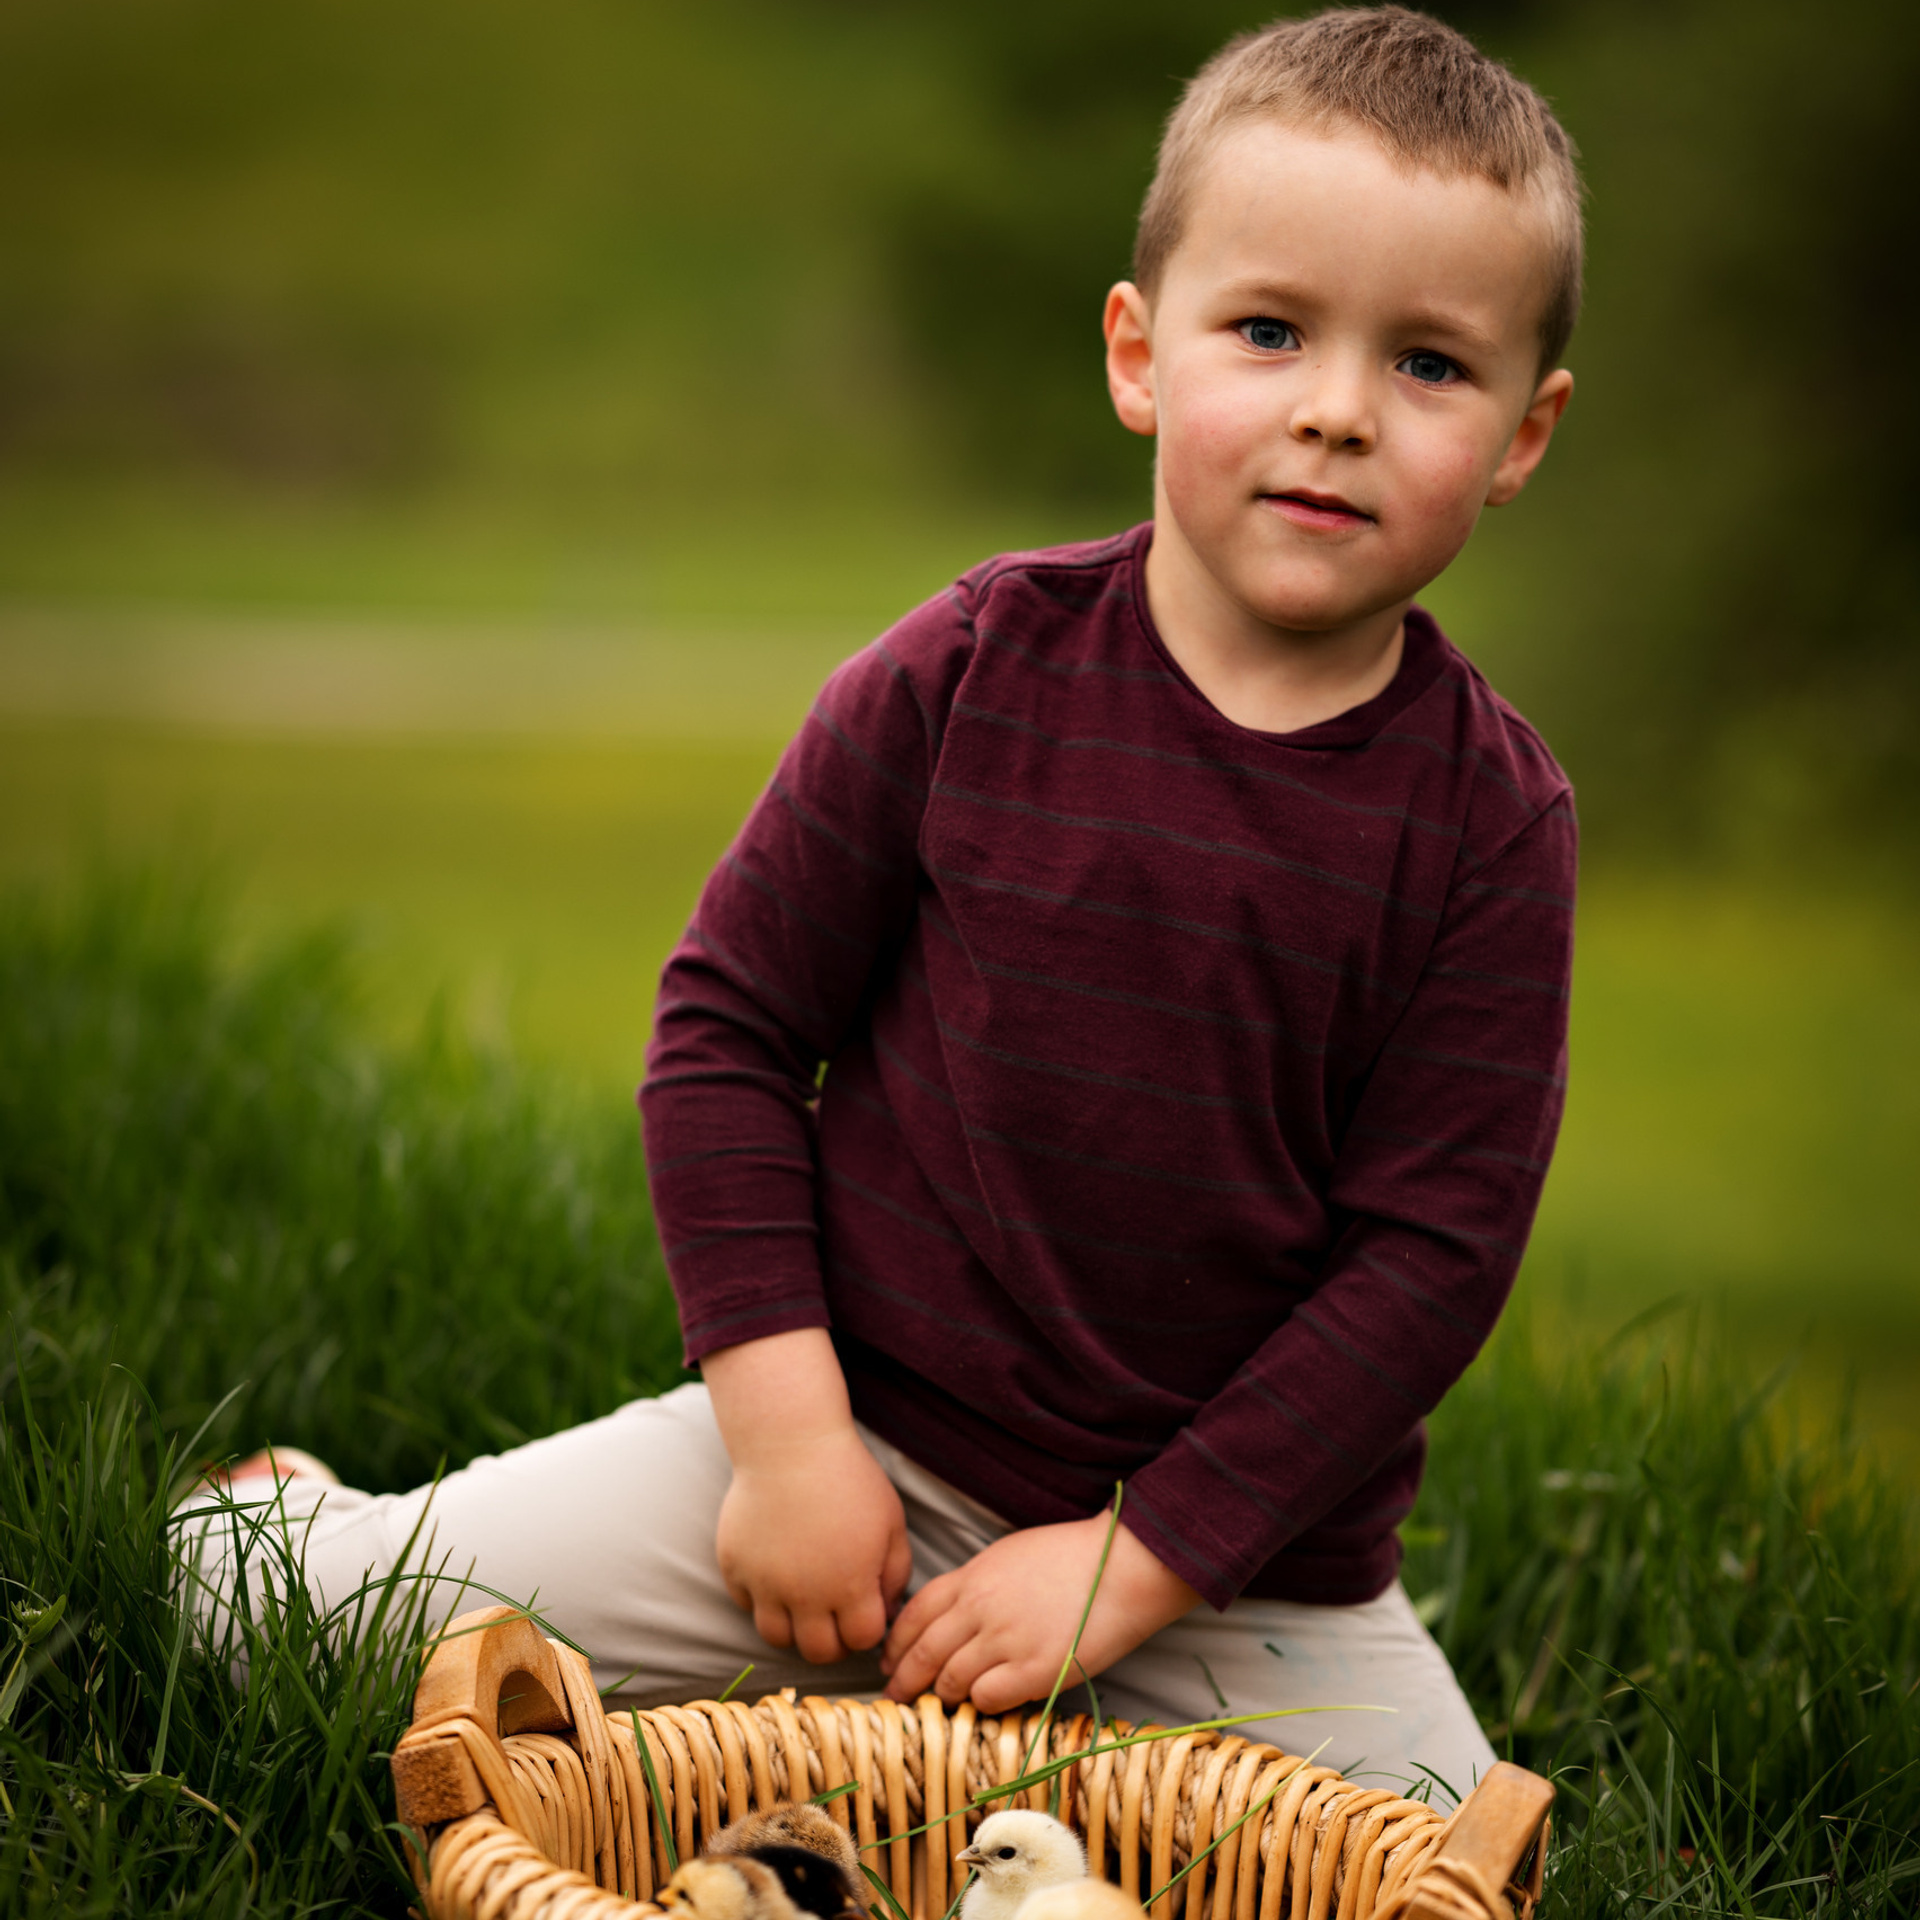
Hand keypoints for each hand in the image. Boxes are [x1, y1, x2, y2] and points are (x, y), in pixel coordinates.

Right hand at [716, 1428, 911, 1662]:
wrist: (790, 1443)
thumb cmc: (849, 1479)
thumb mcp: (891, 1522)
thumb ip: (896, 1573)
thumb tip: (886, 1611)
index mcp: (850, 1585)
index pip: (862, 1640)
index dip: (867, 1630)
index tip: (864, 1612)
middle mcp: (805, 1595)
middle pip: (818, 1653)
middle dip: (833, 1642)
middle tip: (835, 1618)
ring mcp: (764, 1584)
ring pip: (776, 1638)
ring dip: (793, 1628)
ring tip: (804, 1603)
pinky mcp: (735, 1568)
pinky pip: (745, 1604)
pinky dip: (760, 1598)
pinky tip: (775, 1572)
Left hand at [879, 1517, 1199, 1713]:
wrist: (1122, 1564)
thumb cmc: (1072, 1555)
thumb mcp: (1009, 1555)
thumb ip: (976, 1584)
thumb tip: (951, 1613)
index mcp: (972, 1577)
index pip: (915, 1614)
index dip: (896, 1643)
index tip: (889, 1659)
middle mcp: (980, 1609)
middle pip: (923, 1652)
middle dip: (903, 1678)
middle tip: (895, 1695)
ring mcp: (1006, 1641)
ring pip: (950, 1680)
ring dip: (941, 1695)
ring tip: (939, 1705)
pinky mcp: (1035, 1671)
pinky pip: (987, 1697)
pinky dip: (980, 1702)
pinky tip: (984, 1701)